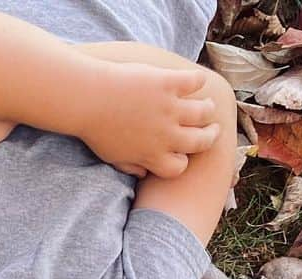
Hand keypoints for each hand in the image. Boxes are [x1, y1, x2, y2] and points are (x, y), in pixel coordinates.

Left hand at [78, 63, 219, 178]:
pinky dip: (197, 81)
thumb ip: (131, 167)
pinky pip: (195, 81)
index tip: (182, 154)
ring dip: (208, 110)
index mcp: (152, 156)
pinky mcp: (169, 83)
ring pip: (204, 112)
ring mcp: (170, 109)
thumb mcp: (112, 157)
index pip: (178, 167)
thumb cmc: (96, 129)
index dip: (182, 161)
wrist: (88, 99)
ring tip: (208, 106)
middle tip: (212, 130)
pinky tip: (194, 81)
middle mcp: (166, 136)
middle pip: (200, 142)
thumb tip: (144, 175)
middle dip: (209, 137)